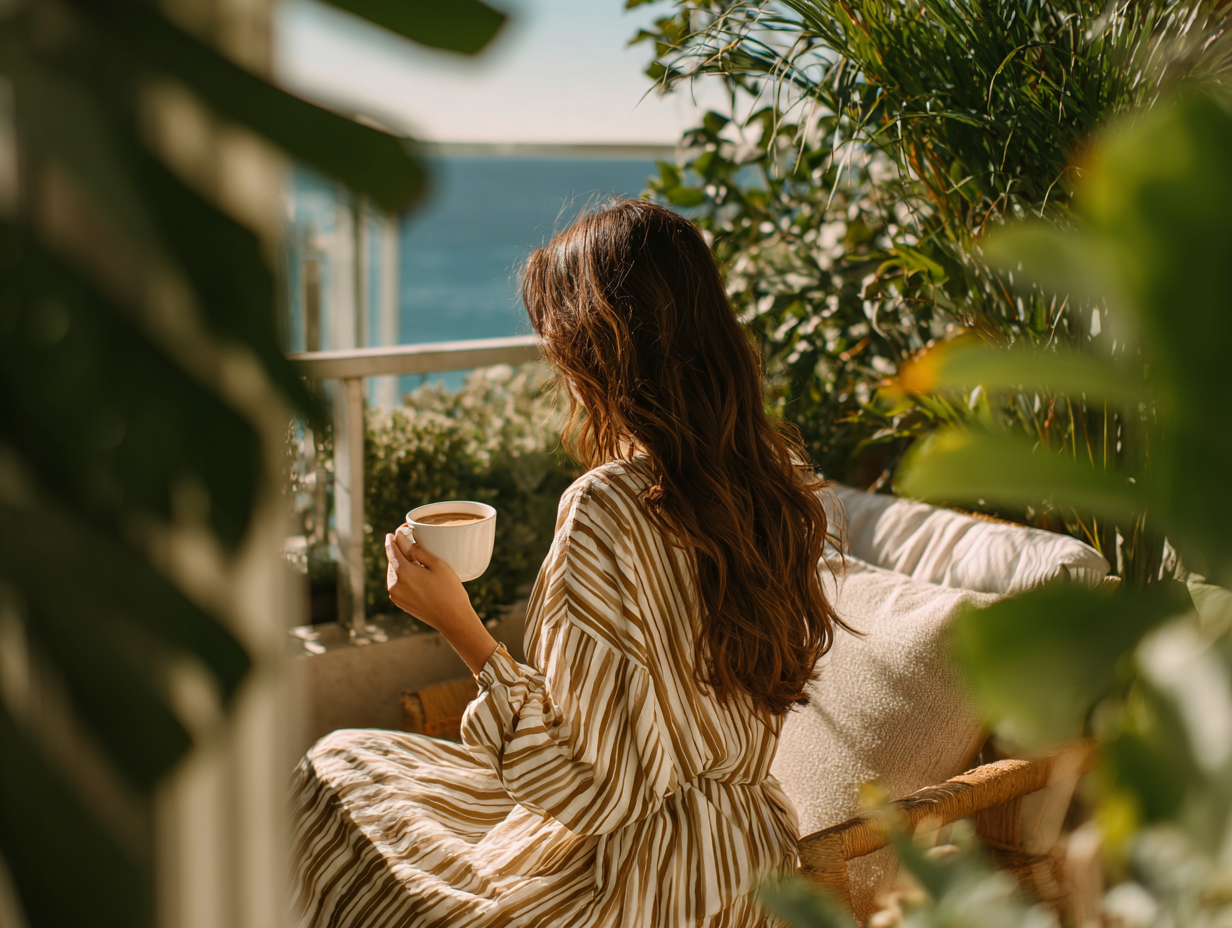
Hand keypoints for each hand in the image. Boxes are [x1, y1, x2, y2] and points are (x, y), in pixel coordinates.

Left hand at [385, 526, 497, 673]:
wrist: (453, 619)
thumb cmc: (449, 591)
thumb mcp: (437, 565)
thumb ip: (418, 550)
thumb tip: (405, 539)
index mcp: (403, 573)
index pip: (391, 549)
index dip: (394, 537)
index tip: (399, 529)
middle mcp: (394, 584)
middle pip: (392, 560)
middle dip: (398, 548)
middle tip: (409, 539)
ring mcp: (395, 595)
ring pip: (394, 572)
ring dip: (400, 562)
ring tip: (413, 555)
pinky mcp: (399, 603)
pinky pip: (397, 583)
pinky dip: (403, 575)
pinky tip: (415, 572)